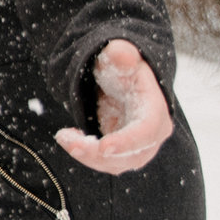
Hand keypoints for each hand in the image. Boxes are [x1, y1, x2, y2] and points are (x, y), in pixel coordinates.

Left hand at [54, 40, 173, 175]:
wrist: (117, 80)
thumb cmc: (119, 67)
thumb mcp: (118, 56)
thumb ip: (120, 55)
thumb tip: (123, 55)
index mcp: (155, 109)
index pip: (147, 131)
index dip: (128, 142)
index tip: (104, 146)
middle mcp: (153, 133)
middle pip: (130, 154)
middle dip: (96, 153)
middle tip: (66, 140)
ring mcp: (139, 147)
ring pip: (115, 163)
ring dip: (86, 155)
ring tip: (64, 136)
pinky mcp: (123, 153)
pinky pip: (104, 162)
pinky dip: (85, 154)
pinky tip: (69, 137)